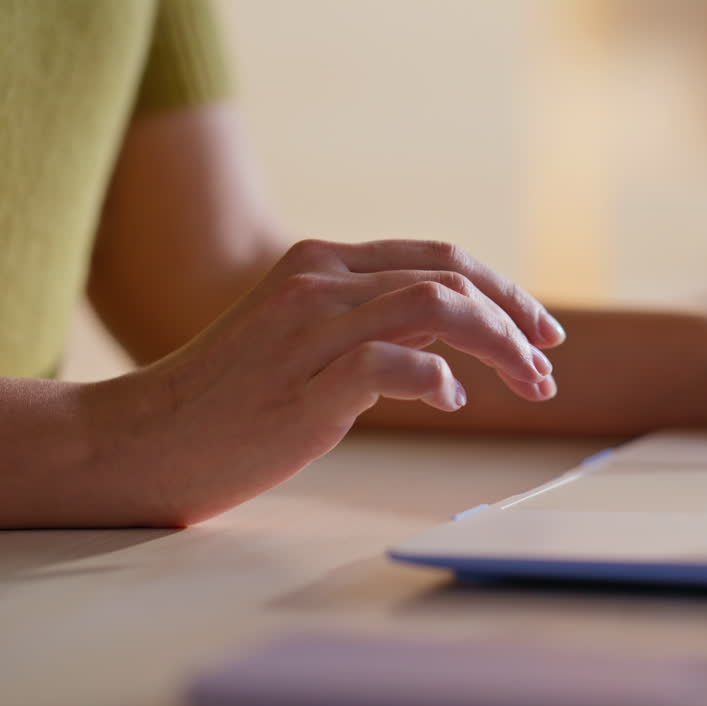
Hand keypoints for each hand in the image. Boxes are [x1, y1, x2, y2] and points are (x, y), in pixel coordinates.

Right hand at [90, 239, 564, 525]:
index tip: (542, 330)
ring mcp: (310, 328)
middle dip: (515, 320)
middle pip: (450, 279)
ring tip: (530, 384)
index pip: (439, 258)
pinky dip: (438, 377)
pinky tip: (452, 400)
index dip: (503, 290)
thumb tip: (455, 336)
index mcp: (325, 262)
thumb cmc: (237, 395)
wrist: (150, 438)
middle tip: (546, 366)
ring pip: (436, 307)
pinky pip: (393, 362)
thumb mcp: (310, 337)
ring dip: (499, 345)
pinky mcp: (306, 381)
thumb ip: (375, 321)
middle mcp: (321, 281)